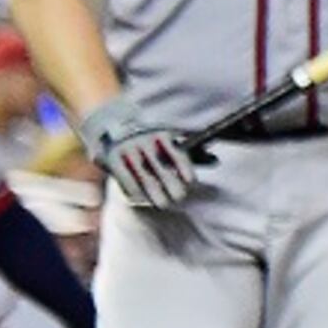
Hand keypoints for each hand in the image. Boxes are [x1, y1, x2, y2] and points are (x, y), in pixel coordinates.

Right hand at [78, 97, 205, 213]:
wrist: (111, 123)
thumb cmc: (150, 138)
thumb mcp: (169, 139)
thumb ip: (191, 152)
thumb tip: (216, 161)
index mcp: (162, 135)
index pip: (176, 153)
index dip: (184, 168)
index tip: (190, 181)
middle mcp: (146, 141)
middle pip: (161, 168)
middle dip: (171, 185)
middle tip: (179, 196)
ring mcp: (129, 150)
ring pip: (144, 177)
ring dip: (154, 193)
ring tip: (163, 203)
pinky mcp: (113, 159)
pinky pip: (125, 179)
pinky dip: (133, 190)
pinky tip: (139, 198)